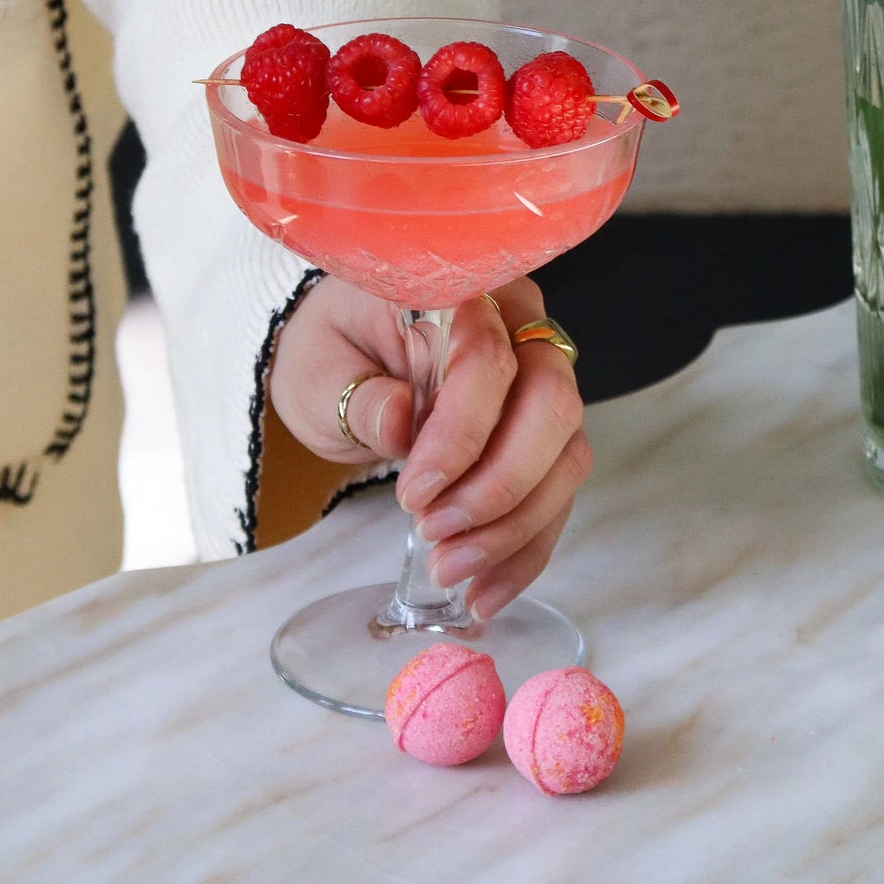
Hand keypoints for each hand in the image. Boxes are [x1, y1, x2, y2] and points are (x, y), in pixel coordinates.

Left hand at [268, 276, 590, 619]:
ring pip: (565, 457)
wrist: (345, 357)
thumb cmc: (333, 351)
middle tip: (437, 535)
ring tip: (451, 571)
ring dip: (514, 527)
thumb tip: (399, 419)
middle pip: (552, 407)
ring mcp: (542, 381)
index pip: (488, 360)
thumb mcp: (318, 369)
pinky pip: (557, 495)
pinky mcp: (547, 435)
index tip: (416, 493)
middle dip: (500, 486)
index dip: (461, 434)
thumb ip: (356, 395)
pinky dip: (526, 549)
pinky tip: (486, 591)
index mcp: (462, 292)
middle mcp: (519, 327)